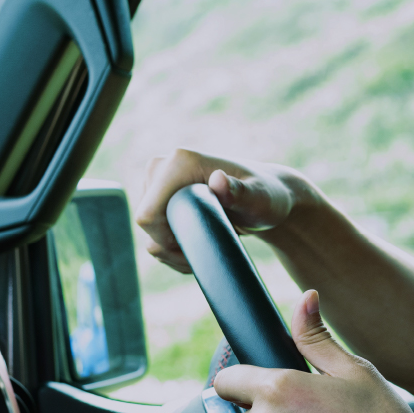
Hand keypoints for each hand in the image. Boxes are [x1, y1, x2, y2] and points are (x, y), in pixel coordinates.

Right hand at [136, 149, 320, 272]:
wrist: (265, 199)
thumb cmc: (267, 198)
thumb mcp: (259, 200)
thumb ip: (241, 192)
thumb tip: (218, 180)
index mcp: (180, 162)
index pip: (148, 215)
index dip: (167, 241)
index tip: (199, 247)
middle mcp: (163, 167)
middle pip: (147, 224)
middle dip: (172, 247)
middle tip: (209, 250)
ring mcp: (158, 181)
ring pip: (149, 231)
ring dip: (174, 250)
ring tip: (208, 248)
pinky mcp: (160, 195)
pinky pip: (153, 230)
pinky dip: (172, 246)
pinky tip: (198, 246)